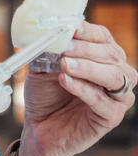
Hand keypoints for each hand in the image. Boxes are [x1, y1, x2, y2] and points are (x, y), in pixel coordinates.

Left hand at [19, 22, 135, 155]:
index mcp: (101, 58)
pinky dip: (84, 89)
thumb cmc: (45, 95)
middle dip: (86, 49)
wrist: (39, 128)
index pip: (103, 38)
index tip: (70, 27)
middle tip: (64, 48)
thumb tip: (48, 32)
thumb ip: (47, 50)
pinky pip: (104, 102)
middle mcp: (116, 75)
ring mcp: (116, 97)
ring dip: (88, 67)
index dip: (88, 31)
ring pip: (115, 77)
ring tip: (65, 65)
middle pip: (112, 55)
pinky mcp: (111, 118)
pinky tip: (65, 81)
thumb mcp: (42, 67)